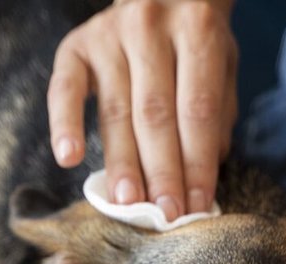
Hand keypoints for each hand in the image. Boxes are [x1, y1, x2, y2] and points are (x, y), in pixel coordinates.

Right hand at [48, 0, 237, 219]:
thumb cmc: (193, 38)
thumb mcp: (221, 62)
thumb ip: (217, 112)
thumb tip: (204, 175)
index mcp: (198, 28)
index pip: (198, 110)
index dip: (197, 162)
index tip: (196, 206)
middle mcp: (150, 26)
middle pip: (156, 114)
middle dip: (162, 172)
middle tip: (163, 215)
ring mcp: (109, 34)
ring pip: (116, 111)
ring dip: (122, 163)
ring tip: (127, 204)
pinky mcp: (76, 44)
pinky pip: (65, 89)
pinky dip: (64, 124)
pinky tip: (68, 159)